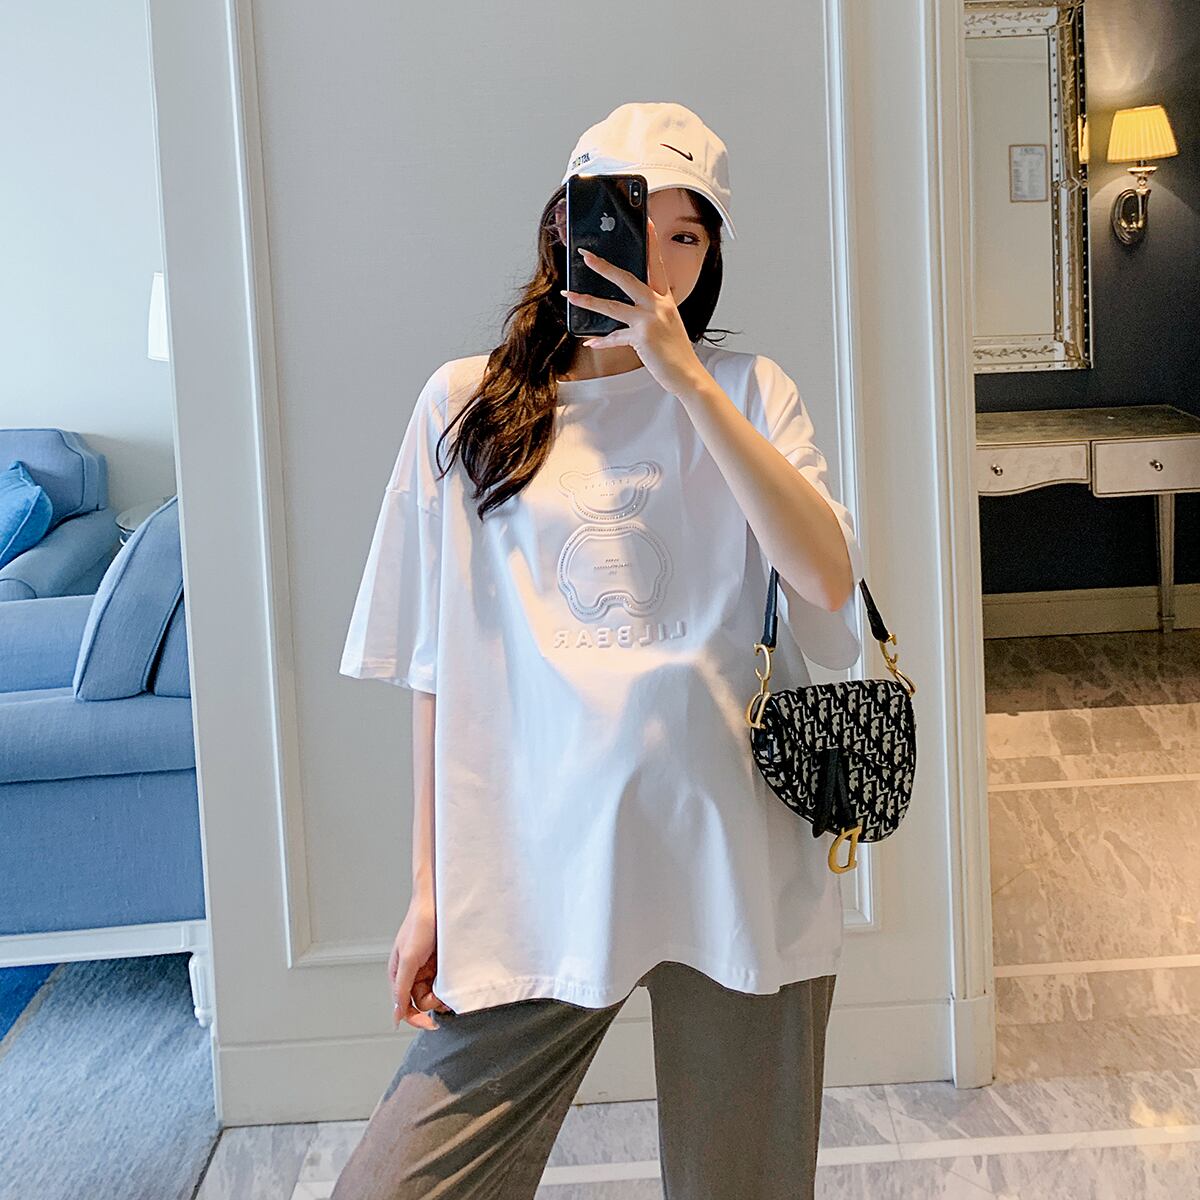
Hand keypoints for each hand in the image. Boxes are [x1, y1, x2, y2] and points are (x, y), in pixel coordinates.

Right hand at [389, 897, 453, 1030]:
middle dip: (433, 1004)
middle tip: (444, 997)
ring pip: (434, 993)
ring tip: (450, 988)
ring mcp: (427, 968)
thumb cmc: (419, 924)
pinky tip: (454, 981)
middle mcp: (412, 973)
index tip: (431, 1025)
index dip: (416, 1019)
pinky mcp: (441, 962)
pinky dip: (449, 985)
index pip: (404, 1006)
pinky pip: (445, 981)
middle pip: (421, 1002)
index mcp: (399, 973)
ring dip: (443, 995)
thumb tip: (396, 1015)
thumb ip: (402, 987)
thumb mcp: (409, 958)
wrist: (439, 902)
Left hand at [560, 217, 706, 398]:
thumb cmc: (676, 352)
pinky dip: (602, 341)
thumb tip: (625, 312)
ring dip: (588, 300)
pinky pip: (615, 337)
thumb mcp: (667, 325)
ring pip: (613, 306)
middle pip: (627, 279)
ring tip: (571, 295)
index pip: (657, 265)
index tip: (646, 222)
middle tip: (586, 256)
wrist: (688, 375)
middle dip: (604, 267)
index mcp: (665, 300)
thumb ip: (649, 313)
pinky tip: (590, 342)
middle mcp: (658, 306)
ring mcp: (650, 320)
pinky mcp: (642, 337)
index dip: (651, 243)